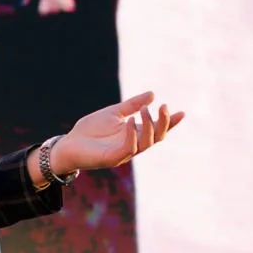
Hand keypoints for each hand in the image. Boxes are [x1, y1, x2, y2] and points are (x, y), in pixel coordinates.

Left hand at [44, 91, 184, 180]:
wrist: (69, 144)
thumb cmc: (90, 130)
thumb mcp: (114, 113)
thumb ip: (132, 105)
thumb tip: (152, 94)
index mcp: (135, 134)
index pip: (157, 129)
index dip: (170, 123)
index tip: (182, 113)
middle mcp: (133, 144)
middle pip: (157, 137)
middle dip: (164, 123)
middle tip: (165, 107)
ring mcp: (124, 153)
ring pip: (146, 143)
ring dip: (148, 126)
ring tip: (145, 109)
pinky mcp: (113, 158)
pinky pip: (128, 148)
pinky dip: (132, 134)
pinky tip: (131, 121)